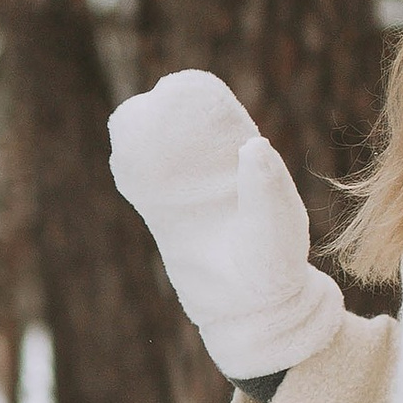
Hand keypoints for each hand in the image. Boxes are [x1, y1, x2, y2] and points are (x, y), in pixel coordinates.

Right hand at [107, 72, 340, 379]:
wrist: (250, 310)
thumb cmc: (272, 270)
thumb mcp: (277, 228)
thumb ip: (268, 190)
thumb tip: (253, 145)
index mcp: (246, 166)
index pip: (220, 120)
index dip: (201, 100)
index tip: (184, 91)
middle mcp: (215, 173)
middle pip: (184, 128)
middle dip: (168, 111)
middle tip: (158, 103)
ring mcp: (187, 192)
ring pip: (160, 150)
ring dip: (146, 135)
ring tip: (135, 123)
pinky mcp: (165, 215)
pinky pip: (143, 180)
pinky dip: (132, 163)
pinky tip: (126, 153)